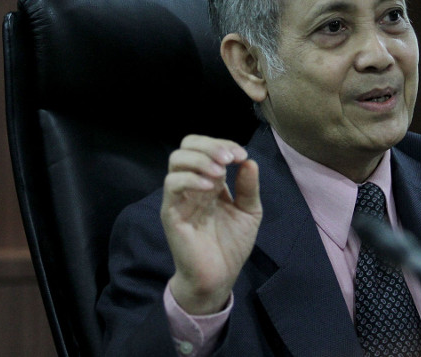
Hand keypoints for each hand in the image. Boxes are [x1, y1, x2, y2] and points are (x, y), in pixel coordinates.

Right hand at [161, 135, 262, 314]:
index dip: (223, 144)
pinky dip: (191, 178)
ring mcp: (179, 197)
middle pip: (187, 146)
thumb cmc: (231, 245)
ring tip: (221, 172)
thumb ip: (249, 187)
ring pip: (176, 160)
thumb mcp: (249, 211)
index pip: (207, 148)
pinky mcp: (171, 212)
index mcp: (210, 180)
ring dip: (200, 159)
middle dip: (210, 145)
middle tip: (229, 159)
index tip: (242, 155)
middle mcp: (192, 184)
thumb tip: (249, 161)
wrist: (219, 277)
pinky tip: (211, 187)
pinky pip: (172, 184)